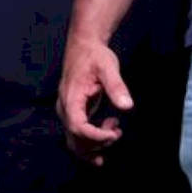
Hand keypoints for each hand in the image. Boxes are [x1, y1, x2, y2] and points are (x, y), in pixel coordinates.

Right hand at [58, 35, 132, 165]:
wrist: (84, 46)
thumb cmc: (94, 55)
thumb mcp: (108, 66)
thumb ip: (116, 86)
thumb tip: (127, 106)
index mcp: (71, 97)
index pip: (77, 126)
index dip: (95, 136)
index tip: (113, 133)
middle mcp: (65, 108)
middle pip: (75, 139)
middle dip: (97, 143)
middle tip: (117, 133)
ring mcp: (67, 112)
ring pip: (74, 142)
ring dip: (95, 146)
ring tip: (116, 132)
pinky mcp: (74, 113)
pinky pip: (78, 136)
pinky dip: (92, 142)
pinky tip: (109, 136)